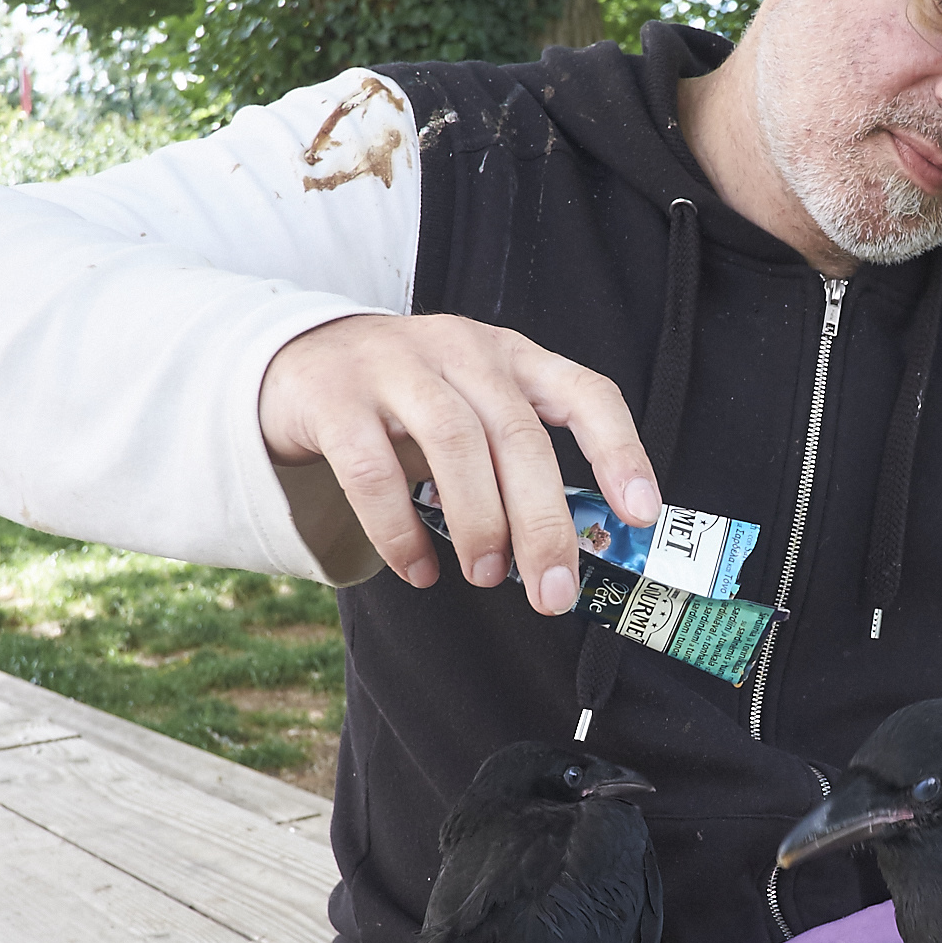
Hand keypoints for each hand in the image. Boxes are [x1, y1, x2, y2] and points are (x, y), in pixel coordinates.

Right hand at [259, 315, 659, 611]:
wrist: (299, 358)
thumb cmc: (409, 401)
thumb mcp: (475, 409)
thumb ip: (517, 465)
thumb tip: (566, 557)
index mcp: (513, 358)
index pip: (586, 393)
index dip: (620, 452)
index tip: (641, 515)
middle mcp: (462, 351)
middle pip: (519, 436)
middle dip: (543, 524)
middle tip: (552, 591)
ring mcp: (395, 366)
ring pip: (454, 444)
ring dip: (479, 523)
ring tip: (486, 576)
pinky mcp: (335, 396)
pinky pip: (372, 470)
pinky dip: (399, 531)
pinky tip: (418, 570)